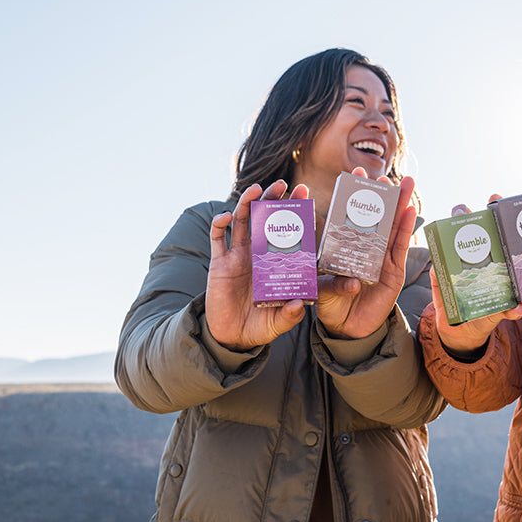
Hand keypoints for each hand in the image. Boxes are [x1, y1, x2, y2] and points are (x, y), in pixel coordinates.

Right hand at [204, 181, 308, 350]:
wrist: (232, 337)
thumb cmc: (261, 325)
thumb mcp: (279, 322)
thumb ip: (290, 315)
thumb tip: (299, 304)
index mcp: (277, 261)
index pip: (288, 230)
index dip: (294, 211)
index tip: (303, 192)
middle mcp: (259, 253)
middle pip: (265, 217)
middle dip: (272, 198)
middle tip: (283, 183)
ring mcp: (238, 255)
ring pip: (242, 220)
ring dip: (247, 202)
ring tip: (255, 189)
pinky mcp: (220, 263)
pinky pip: (217, 238)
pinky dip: (219, 223)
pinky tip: (226, 217)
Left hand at [315, 171, 420, 339]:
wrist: (347, 329)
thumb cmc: (330, 306)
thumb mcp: (325, 290)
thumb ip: (334, 283)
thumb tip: (351, 282)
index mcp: (344, 246)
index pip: (349, 215)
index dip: (353, 195)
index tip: (354, 174)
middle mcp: (364, 248)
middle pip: (374, 216)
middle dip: (380, 195)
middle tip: (382, 175)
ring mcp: (380, 258)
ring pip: (391, 226)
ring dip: (399, 205)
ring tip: (406, 183)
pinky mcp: (393, 272)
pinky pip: (400, 247)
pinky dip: (406, 229)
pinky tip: (411, 210)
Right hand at [427, 195, 521, 356]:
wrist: (460, 332)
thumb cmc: (484, 316)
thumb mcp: (498, 313)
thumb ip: (508, 310)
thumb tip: (519, 309)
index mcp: (494, 261)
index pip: (497, 232)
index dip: (497, 213)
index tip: (496, 200)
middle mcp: (476, 257)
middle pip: (474, 229)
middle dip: (472, 213)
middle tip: (469, 207)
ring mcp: (456, 263)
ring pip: (453, 237)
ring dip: (453, 224)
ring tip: (456, 212)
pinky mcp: (440, 273)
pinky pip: (437, 259)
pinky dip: (437, 251)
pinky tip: (437, 244)